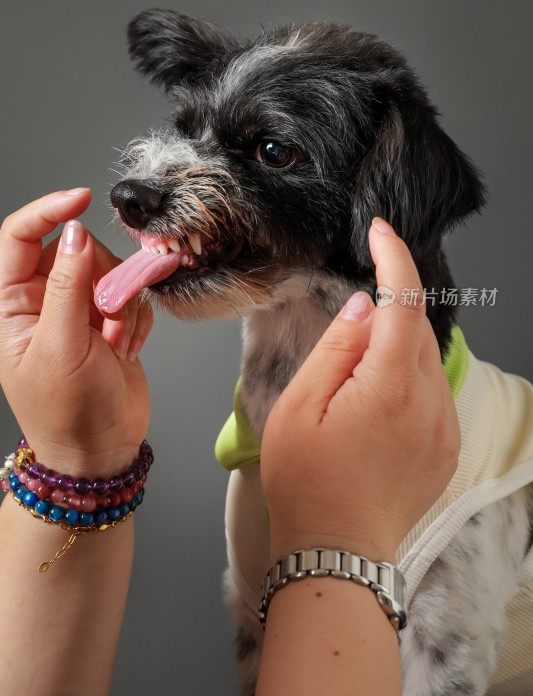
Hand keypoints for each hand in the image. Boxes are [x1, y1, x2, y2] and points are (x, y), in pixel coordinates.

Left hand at [0, 188, 153, 475]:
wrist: (102, 451)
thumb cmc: (68, 411)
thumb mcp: (62, 347)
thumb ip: (66, 285)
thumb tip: (75, 234)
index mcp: (11, 305)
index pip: (20, 238)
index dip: (48, 211)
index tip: (80, 199)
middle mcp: (42, 302)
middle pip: (77, 251)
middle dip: (102, 277)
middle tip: (108, 313)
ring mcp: (77, 310)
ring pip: (110, 271)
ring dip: (122, 303)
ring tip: (115, 343)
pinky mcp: (107, 320)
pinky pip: (130, 294)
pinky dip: (134, 318)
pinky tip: (124, 349)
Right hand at [260, 218, 459, 562]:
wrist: (337, 552)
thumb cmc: (306, 483)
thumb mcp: (300, 406)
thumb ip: (335, 347)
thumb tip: (363, 306)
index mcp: (390, 386)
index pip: (402, 300)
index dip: (393, 257)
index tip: (380, 230)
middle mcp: (429, 402)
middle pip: (416, 326)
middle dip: (387, 307)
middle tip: (349, 322)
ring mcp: (444, 427)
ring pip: (426, 358)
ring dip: (395, 345)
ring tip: (353, 377)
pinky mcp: (446, 446)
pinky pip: (432, 390)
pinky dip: (407, 375)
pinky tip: (375, 401)